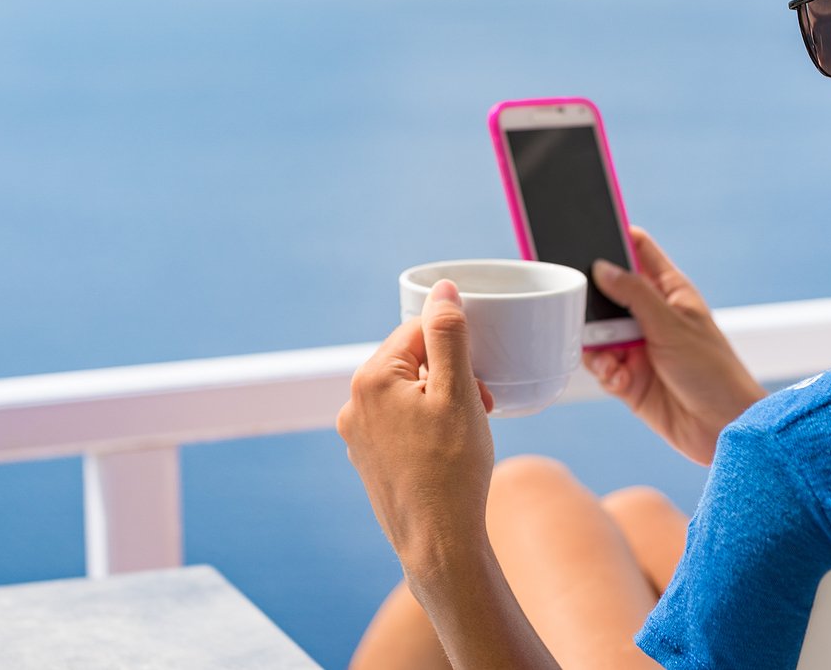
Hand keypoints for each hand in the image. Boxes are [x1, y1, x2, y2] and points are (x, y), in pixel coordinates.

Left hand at [337, 279, 497, 579]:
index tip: (475, 382)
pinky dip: (427, 426)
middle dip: (451, 376)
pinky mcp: (368, 458)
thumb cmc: (452, 469)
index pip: (419, 332)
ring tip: (466, 432)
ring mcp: (357, 434)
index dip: (456, 351)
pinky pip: (400, 423)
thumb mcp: (458, 392)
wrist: (438, 542)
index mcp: (370, 378)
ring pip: (408, 393)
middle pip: (412, 361)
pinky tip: (447, 452)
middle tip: (477, 408)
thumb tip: (442, 289)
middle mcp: (354, 403)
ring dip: (442, 401)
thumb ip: (449, 334)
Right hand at [583, 226, 765, 465]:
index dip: (617, 237)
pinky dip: (603, 371)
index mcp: (670, 292)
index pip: (640, 252)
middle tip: (584, 308)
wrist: (723, 429)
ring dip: (596, 343)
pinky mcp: (629, 380)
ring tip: (606, 354)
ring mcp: (639, 348)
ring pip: (598, 333)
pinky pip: (602, 367)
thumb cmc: (713, 371)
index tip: (589, 227)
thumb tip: (601, 267)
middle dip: (593, 302)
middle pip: (609, 294)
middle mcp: (651, 317)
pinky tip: (616, 377)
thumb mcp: (672, 325)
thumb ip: (634, 294)